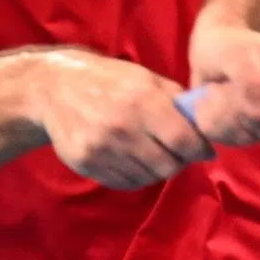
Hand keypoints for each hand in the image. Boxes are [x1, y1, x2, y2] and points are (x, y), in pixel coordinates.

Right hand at [32, 49, 213, 190]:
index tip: (204, 149)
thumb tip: (205, 123)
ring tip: (153, 152)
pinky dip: (136, 175)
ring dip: (157, 168)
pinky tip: (133, 159)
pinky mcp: (87, 164)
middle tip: (178, 152)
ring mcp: (103, 149)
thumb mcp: (144, 77)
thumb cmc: (108, 79)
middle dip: (179, 161)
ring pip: (148, 177)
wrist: (54, 88)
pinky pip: (125, 183)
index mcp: (143, 100)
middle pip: (168, 164)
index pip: (184, 140)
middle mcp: (123, 127)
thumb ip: (175, 99)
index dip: (200, 149)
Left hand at [186, 5, 259, 146]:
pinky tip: (209, 100)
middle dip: (243, 107)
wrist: (209, 50)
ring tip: (216, 87)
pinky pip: (228, 138)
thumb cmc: (231, 45)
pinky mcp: (243, 133)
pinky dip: (213, 118)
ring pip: (247, 135)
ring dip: (224, 111)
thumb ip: (251, 80)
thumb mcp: (238, 53)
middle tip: (228, 83)